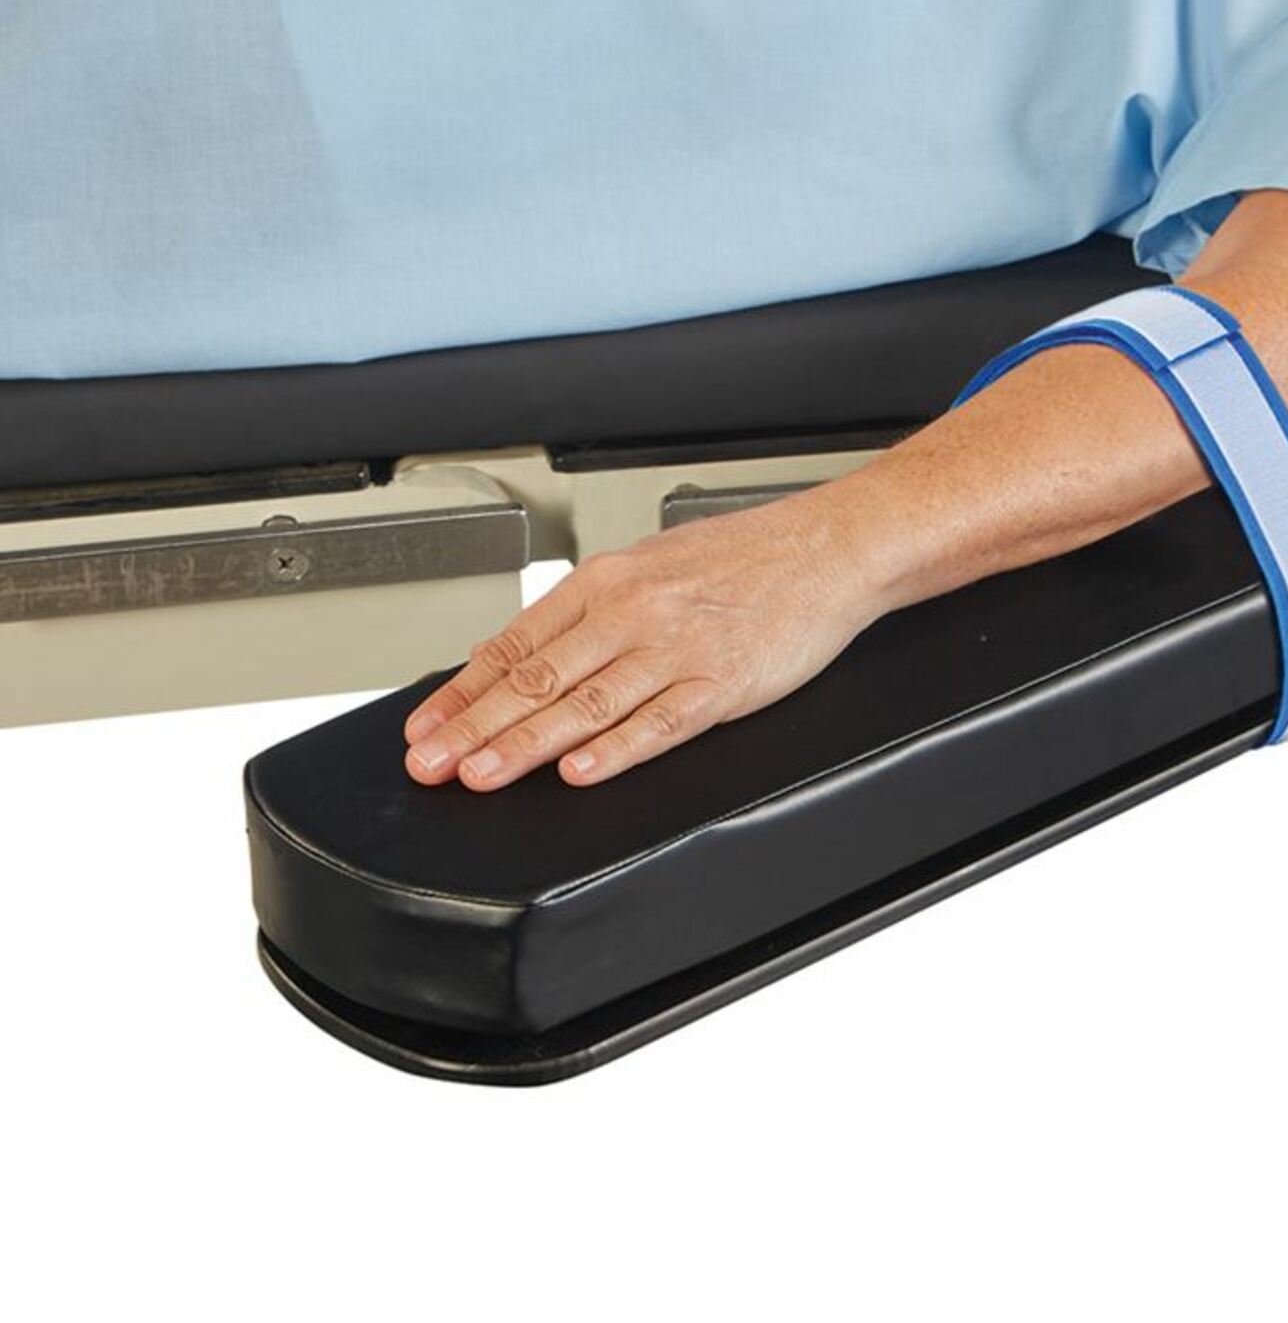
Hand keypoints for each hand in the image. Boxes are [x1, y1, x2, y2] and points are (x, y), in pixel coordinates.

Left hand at [402, 489, 880, 790]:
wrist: (828, 547)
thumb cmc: (747, 557)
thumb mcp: (651, 563)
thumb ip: (589, 609)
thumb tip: (521, 649)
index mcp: (608, 580)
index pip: (516, 643)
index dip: (462, 691)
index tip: (424, 728)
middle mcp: (633, 611)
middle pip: (537, 677)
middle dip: (474, 727)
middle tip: (430, 764)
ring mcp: (678, 648)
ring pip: (585, 703)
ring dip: (525, 744)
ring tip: (481, 775)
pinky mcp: (723, 681)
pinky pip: (660, 723)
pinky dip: (616, 749)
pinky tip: (580, 770)